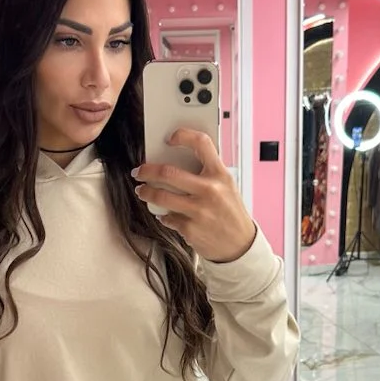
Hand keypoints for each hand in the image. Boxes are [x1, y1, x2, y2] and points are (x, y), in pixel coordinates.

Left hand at [133, 130, 257, 262]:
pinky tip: (164, 214)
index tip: (170, 137)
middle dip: (147, 171)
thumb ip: (207, 173)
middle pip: (168, 173)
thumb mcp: (227, 187)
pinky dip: (162, 215)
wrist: (240, 245)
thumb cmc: (231, 213)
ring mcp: (199, 211)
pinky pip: (166, 218)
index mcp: (220, 175)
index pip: (202, 143)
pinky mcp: (190, 229)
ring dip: (145, 192)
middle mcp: (210, 190)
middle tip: (139, 172)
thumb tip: (175, 161)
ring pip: (161, 196)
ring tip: (142, 191)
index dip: (183, 135)